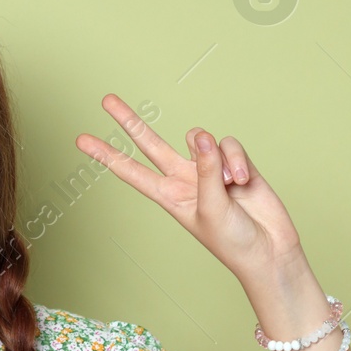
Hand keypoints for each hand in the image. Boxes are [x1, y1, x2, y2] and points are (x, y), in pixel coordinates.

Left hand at [76, 93, 302, 278]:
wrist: (269, 250)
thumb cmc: (232, 240)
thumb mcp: (211, 208)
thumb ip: (205, 170)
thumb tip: (200, 136)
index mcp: (167, 195)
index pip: (131, 170)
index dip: (107, 155)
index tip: (81, 140)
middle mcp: (183, 178)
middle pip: (150, 143)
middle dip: (130, 122)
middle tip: (106, 100)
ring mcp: (208, 169)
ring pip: (200, 139)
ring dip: (218, 157)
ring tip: (231, 184)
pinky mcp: (234, 163)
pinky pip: (229, 145)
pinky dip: (237, 161)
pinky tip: (243, 181)